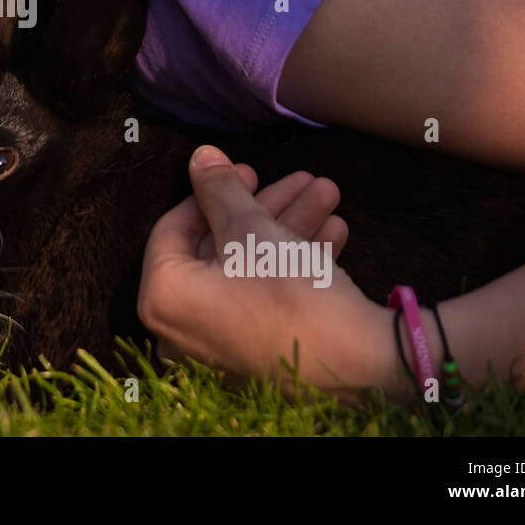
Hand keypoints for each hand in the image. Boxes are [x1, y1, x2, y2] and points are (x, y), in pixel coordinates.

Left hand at [139, 144, 386, 400]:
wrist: (361, 368)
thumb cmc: (290, 292)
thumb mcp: (252, 228)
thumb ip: (220, 189)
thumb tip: (200, 156)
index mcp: (163, 298)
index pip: (174, 229)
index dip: (213, 191)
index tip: (248, 170)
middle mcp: (182, 329)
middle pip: (220, 247)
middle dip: (265, 207)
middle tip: (299, 179)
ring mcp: (220, 348)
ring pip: (251, 270)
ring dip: (289, 227)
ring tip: (327, 193)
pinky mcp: (259, 356)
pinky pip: (266, 298)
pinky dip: (294, 263)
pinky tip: (334, 231)